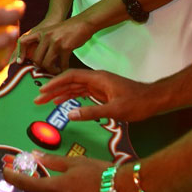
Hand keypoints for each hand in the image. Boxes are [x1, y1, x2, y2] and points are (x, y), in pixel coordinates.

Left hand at [4, 153, 112, 191]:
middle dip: (47, 191)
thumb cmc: (99, 174)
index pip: (25, 183)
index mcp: (53, 188)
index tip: (5, 171)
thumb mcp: (75, 162)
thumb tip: (33, 154)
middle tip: (58, 183)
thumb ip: (52, 161)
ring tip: (75, 190)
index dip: (12, 177)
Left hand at [17, 16, 92, 73]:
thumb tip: (37, 58)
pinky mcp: (66, 47)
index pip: (22, 41)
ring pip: (46, 63)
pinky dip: (63, 69)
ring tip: (56, 70)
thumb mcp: (51, 31)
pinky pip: (61, 64)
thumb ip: (43, 41)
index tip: (21, 62)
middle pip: (36, 58)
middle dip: (41, 67)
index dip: (19, 53)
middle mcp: (45, 36)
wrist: (83, 22)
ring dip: (51, 70)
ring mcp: (55, 41)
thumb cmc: (67, 29)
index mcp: (40, 32)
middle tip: (47, 69)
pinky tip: (64, 69)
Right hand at [34, 69, 156, 122]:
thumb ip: (92, 112)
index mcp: (97, 78)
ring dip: (60, 94)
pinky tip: (62, 103)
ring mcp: (99, 85)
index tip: (42, 90)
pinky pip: (81, 93)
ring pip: (74, 87)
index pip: (71, 77)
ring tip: (44, 101)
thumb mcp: (115, 110)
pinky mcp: (101, 92)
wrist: (154, 101)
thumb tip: (69, 114)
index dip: (55, 83)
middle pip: (69, 81)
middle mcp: (96, 79)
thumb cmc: (137, 103)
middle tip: (37, 99)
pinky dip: (70, 97)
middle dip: (53, 89)